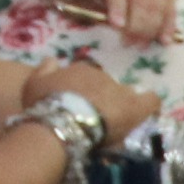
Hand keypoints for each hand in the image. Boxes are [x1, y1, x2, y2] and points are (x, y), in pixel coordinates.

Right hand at [26, 60, 155, 149]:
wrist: (61, 123)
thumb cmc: (44, 105)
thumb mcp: (33, 84)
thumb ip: (43, 70)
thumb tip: (51, 60)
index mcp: (80, 70)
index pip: (87, 79)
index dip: (85, 94)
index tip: (81, 107)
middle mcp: (101, 77)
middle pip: (108, 87)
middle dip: (105, 101)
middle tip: (99, 119)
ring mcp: (118, 91)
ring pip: (127, 94)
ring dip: (126, 105)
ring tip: (123, 121)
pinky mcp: (132, 108)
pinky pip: (150, 101)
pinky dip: (151, 105)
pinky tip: (150, 112)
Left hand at [94, 0, 183, 37]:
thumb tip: (72, 15)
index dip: (118, 8)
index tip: (116, 24)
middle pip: (141, 4)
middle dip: (135, 27)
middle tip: (127, 43)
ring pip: (157, 9)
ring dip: (150, 30)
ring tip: (141, 46)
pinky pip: (171, 11)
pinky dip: (169, 27)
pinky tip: (164, 41)